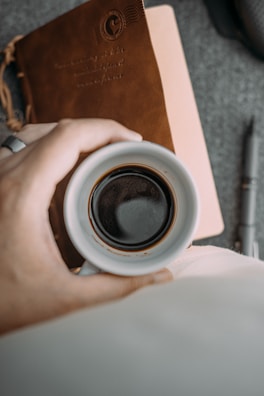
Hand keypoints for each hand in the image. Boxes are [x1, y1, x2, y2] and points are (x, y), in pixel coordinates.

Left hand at [0, 119, 171, 334]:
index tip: (134, 141)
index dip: (107, 130)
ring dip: (74, 139)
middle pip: (57, 130)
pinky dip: (53, 149)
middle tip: (125, 150)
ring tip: (102, 155)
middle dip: (98, 134)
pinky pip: (25, 149)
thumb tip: (157, 275)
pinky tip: (68, 169)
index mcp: (21, 195)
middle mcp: (3, 177)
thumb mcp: (64, 297)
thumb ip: (117, 286)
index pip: (69, 137)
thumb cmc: (2, 302)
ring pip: (38, 135)